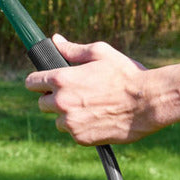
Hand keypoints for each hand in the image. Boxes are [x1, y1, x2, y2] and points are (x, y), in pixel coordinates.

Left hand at [25, 34, 155, 145]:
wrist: (148, 102)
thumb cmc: (125, 74)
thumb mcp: (99, 52)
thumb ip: (72, 49)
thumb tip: (55, 40)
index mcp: (62, 79)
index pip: (31, 82)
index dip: (37, 81)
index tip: (44, 82)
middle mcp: (62, 102)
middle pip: (41, 103)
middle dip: (53, 98)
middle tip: (74, 93)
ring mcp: (71, 122)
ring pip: (57, 120)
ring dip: (67, 115)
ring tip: (89, 106)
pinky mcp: (81, 138)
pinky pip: (72, 133)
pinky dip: (80, 127)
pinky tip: (97, 117)